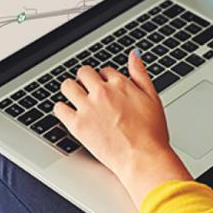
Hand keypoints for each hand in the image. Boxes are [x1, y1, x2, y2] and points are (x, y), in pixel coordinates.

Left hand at [53, 50, 191, 208]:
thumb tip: (134, 54)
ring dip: (71, 89)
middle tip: (89, 91)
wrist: (143, 159)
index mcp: (120, 84)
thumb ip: (140, 73)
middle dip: (86, 79)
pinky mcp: (77, 125)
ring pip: (68, 86)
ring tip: (75, 98)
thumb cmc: (152, 133)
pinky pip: (59, 108)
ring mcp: (88, 108)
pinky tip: (67, 113)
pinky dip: (61, 108)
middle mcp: (102, 92)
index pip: (104, 70)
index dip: (104, 78)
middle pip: (84, 72)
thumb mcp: (152, 97)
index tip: (106, 87)